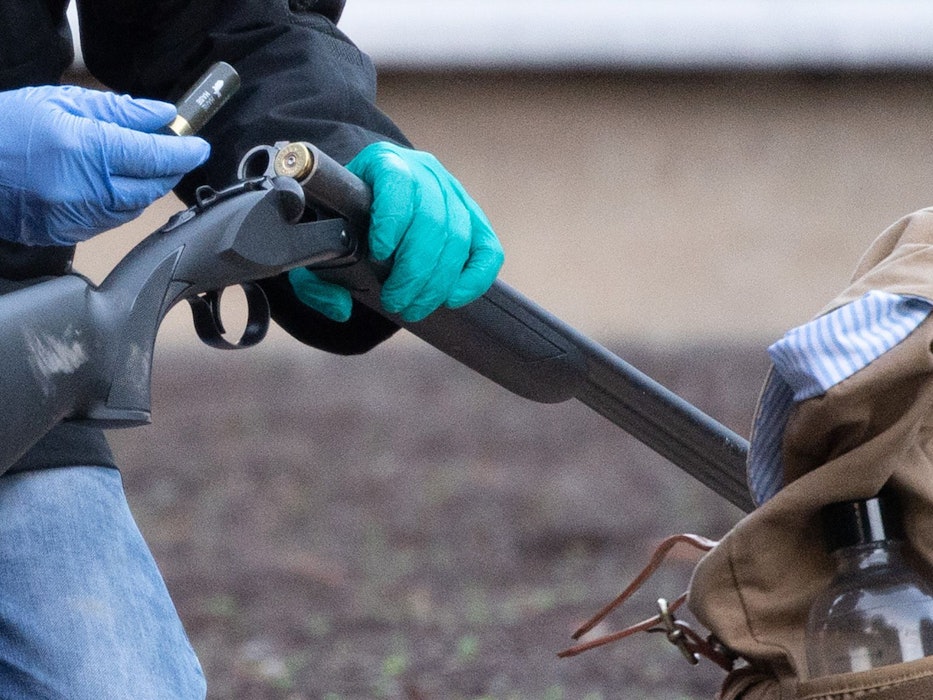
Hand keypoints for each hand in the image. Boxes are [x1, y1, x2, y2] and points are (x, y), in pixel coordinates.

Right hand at [0, 85, 209, 245]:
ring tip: (140, 163)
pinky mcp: (70, 233)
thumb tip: (161, 115)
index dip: (184, 150)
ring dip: (148, 186)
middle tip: (173, 149)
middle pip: (153, 185)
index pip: (156, 156)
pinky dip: (124, 202)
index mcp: (87, 150)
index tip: (198, 144)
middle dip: (169, 168)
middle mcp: (87, 190)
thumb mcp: (62, 103)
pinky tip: (115, 185)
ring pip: (137, 206)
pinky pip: (114, 220)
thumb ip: (119, 111)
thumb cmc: (6, 128)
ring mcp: (79, 216)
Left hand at [289, 141, 503, 322]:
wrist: (368, 194)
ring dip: (437, 282)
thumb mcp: (320, 239)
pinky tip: (452, 298)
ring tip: (413, 307)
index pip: (398, 184)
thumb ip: (315, 276)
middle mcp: (424, 171)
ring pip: (459, 237)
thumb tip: (341, 308)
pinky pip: (488, 249)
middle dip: (414, 271)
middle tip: (395, 302)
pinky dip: (475, 278)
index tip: (378, 254)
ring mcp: (453, 193)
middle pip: (432, 220)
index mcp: (384, 163)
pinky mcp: (473, 218)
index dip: (391, 221)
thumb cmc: (343, 218)